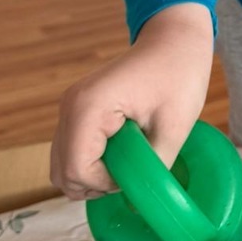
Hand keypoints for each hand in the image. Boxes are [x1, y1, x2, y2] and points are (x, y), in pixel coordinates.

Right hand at [50, 2, 213, 200]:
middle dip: (95, 184)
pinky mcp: (76, 111)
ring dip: (92, 175)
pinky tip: (121, 153)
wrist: (173, 42)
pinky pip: (72, 150)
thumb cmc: (179, 76)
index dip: (105, 184)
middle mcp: (70, 107)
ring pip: (62, 165)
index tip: (135, 171)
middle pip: (61, 173)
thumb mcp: (175, 128)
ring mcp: (69, 108)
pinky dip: (91, 162)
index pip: (77, 169)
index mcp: (89, 107)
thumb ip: (154, 167)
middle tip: (132, 171)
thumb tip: (140, 198)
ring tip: (128, 161)